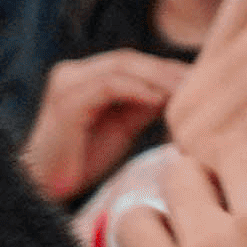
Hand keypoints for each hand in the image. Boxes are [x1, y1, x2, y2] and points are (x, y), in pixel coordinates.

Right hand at [21, 49, 191, 202]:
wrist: (43, 188)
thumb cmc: (81, 160)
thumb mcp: (121, 125)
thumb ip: (144, 104)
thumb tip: (180, 88)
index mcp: (83, 75)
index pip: (131, 61)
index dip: (167, 68)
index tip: (201, 78)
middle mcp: (72, 72)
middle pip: (129, 59)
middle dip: (167, 69)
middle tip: (202, 80)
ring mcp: (67, 83)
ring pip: (121, 67)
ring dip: (158, 77)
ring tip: (188, 89)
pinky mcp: (67, 101)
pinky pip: (109, 86)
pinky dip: (138, 90)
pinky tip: (161, 100)